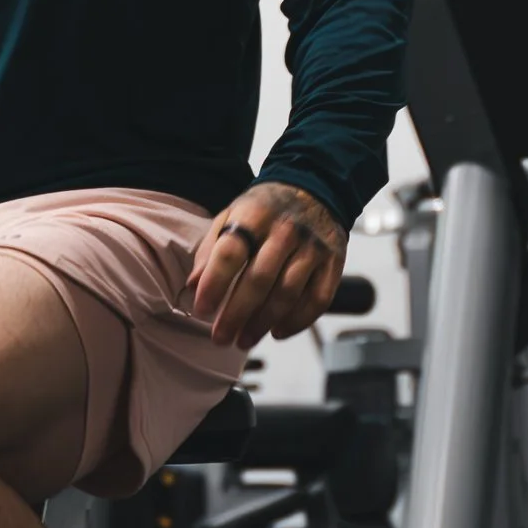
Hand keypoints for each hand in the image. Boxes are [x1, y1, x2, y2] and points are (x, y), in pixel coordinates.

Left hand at [189, 182, 346, 348]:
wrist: (316, 187)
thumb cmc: (264, 209)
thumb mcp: (231, 215)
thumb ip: (211, 249)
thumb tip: (193, 286)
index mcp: (254, 215)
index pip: (231, 253)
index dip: (214, 284)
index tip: (201, 310)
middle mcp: (286, 229)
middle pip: (260, 279)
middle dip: (237, 314)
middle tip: (221, 338)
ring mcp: (313, 246)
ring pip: (288, 293)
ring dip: (263, 323)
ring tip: (244, 340)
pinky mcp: (334, 261)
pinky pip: (318, 298)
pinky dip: (297, 321)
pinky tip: (277, 332)